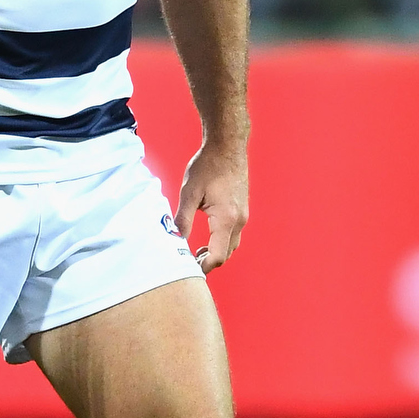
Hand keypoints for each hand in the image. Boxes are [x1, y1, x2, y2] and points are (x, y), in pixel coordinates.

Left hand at [174, 142, 248, 273]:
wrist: (228, 147)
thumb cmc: (208, 166)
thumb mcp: (189, 192)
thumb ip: (183, 219)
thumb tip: (175, 238)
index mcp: (226, 219)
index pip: (218, 255)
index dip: (204, 267)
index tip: (190, 270)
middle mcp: (239, 221)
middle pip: (226, 253)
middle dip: (209, 262)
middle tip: (189, 263)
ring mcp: (243, 216)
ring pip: (231, 244)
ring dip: (216, 252)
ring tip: (197, 252)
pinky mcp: (242, 210)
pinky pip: (234, 233)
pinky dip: (222, 241)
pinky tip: (208, 236)